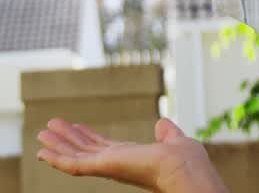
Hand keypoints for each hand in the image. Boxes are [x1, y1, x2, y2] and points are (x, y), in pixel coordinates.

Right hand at [37, 117, 227, 192]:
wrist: (183, 166)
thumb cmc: (185, 160)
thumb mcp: (173, 140)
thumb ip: (166, 132)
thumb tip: (163, 123)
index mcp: (131, 156)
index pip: (103, 146)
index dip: (88, 136)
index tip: (76, 126)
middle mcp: (115, 162)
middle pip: (85, 149)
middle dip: (67, 138)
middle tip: (49, 126)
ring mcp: (107, 166)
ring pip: (75, 155)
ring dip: (57, 144)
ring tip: (41, 133)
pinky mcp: (102, 168)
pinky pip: (73, 165)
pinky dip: (57, 158)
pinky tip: (43, 152)